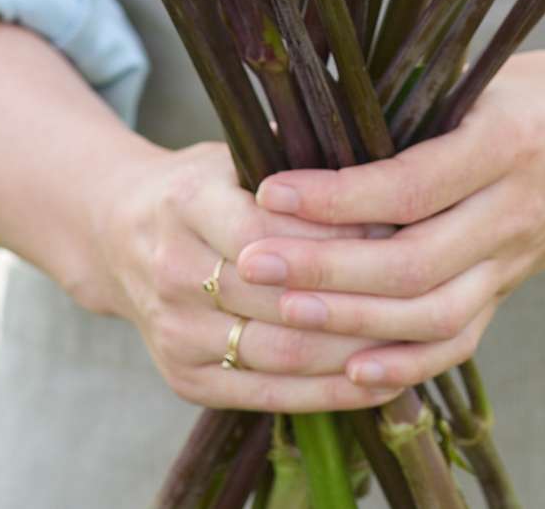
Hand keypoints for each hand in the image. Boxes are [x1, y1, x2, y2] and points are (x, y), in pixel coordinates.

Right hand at [92, 138, 411, 414]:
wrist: (119, 234)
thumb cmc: (203, 184)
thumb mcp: (236, 150)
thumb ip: (296, 154)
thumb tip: (385, 149)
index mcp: (186, 201)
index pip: (271, 231)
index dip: (339, 235)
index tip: (401, 225)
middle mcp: (173, 270)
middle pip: (281, 300)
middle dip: (359, 296)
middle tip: (425, 286)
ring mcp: (175, 332)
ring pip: (282, 354)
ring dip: (354, 351)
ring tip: (416, 335)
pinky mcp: (185, 379)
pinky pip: (268, 395)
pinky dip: (329, 391)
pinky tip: (378, 377)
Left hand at [237, 49, 544, 393]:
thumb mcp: (489, 69)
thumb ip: (418, 86)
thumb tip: (319, 86)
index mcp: (507, 144)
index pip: (413, 185)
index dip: (339, 196)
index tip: (271, 190)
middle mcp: (514, 211)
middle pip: (416, 263)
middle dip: (326, 270)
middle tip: (253, 262)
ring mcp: (515, 261)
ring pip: (434, 314)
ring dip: (353, 322)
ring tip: (282, 313)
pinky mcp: (509, 290)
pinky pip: (458, 342)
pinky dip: (405, 365)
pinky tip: (351, 370)